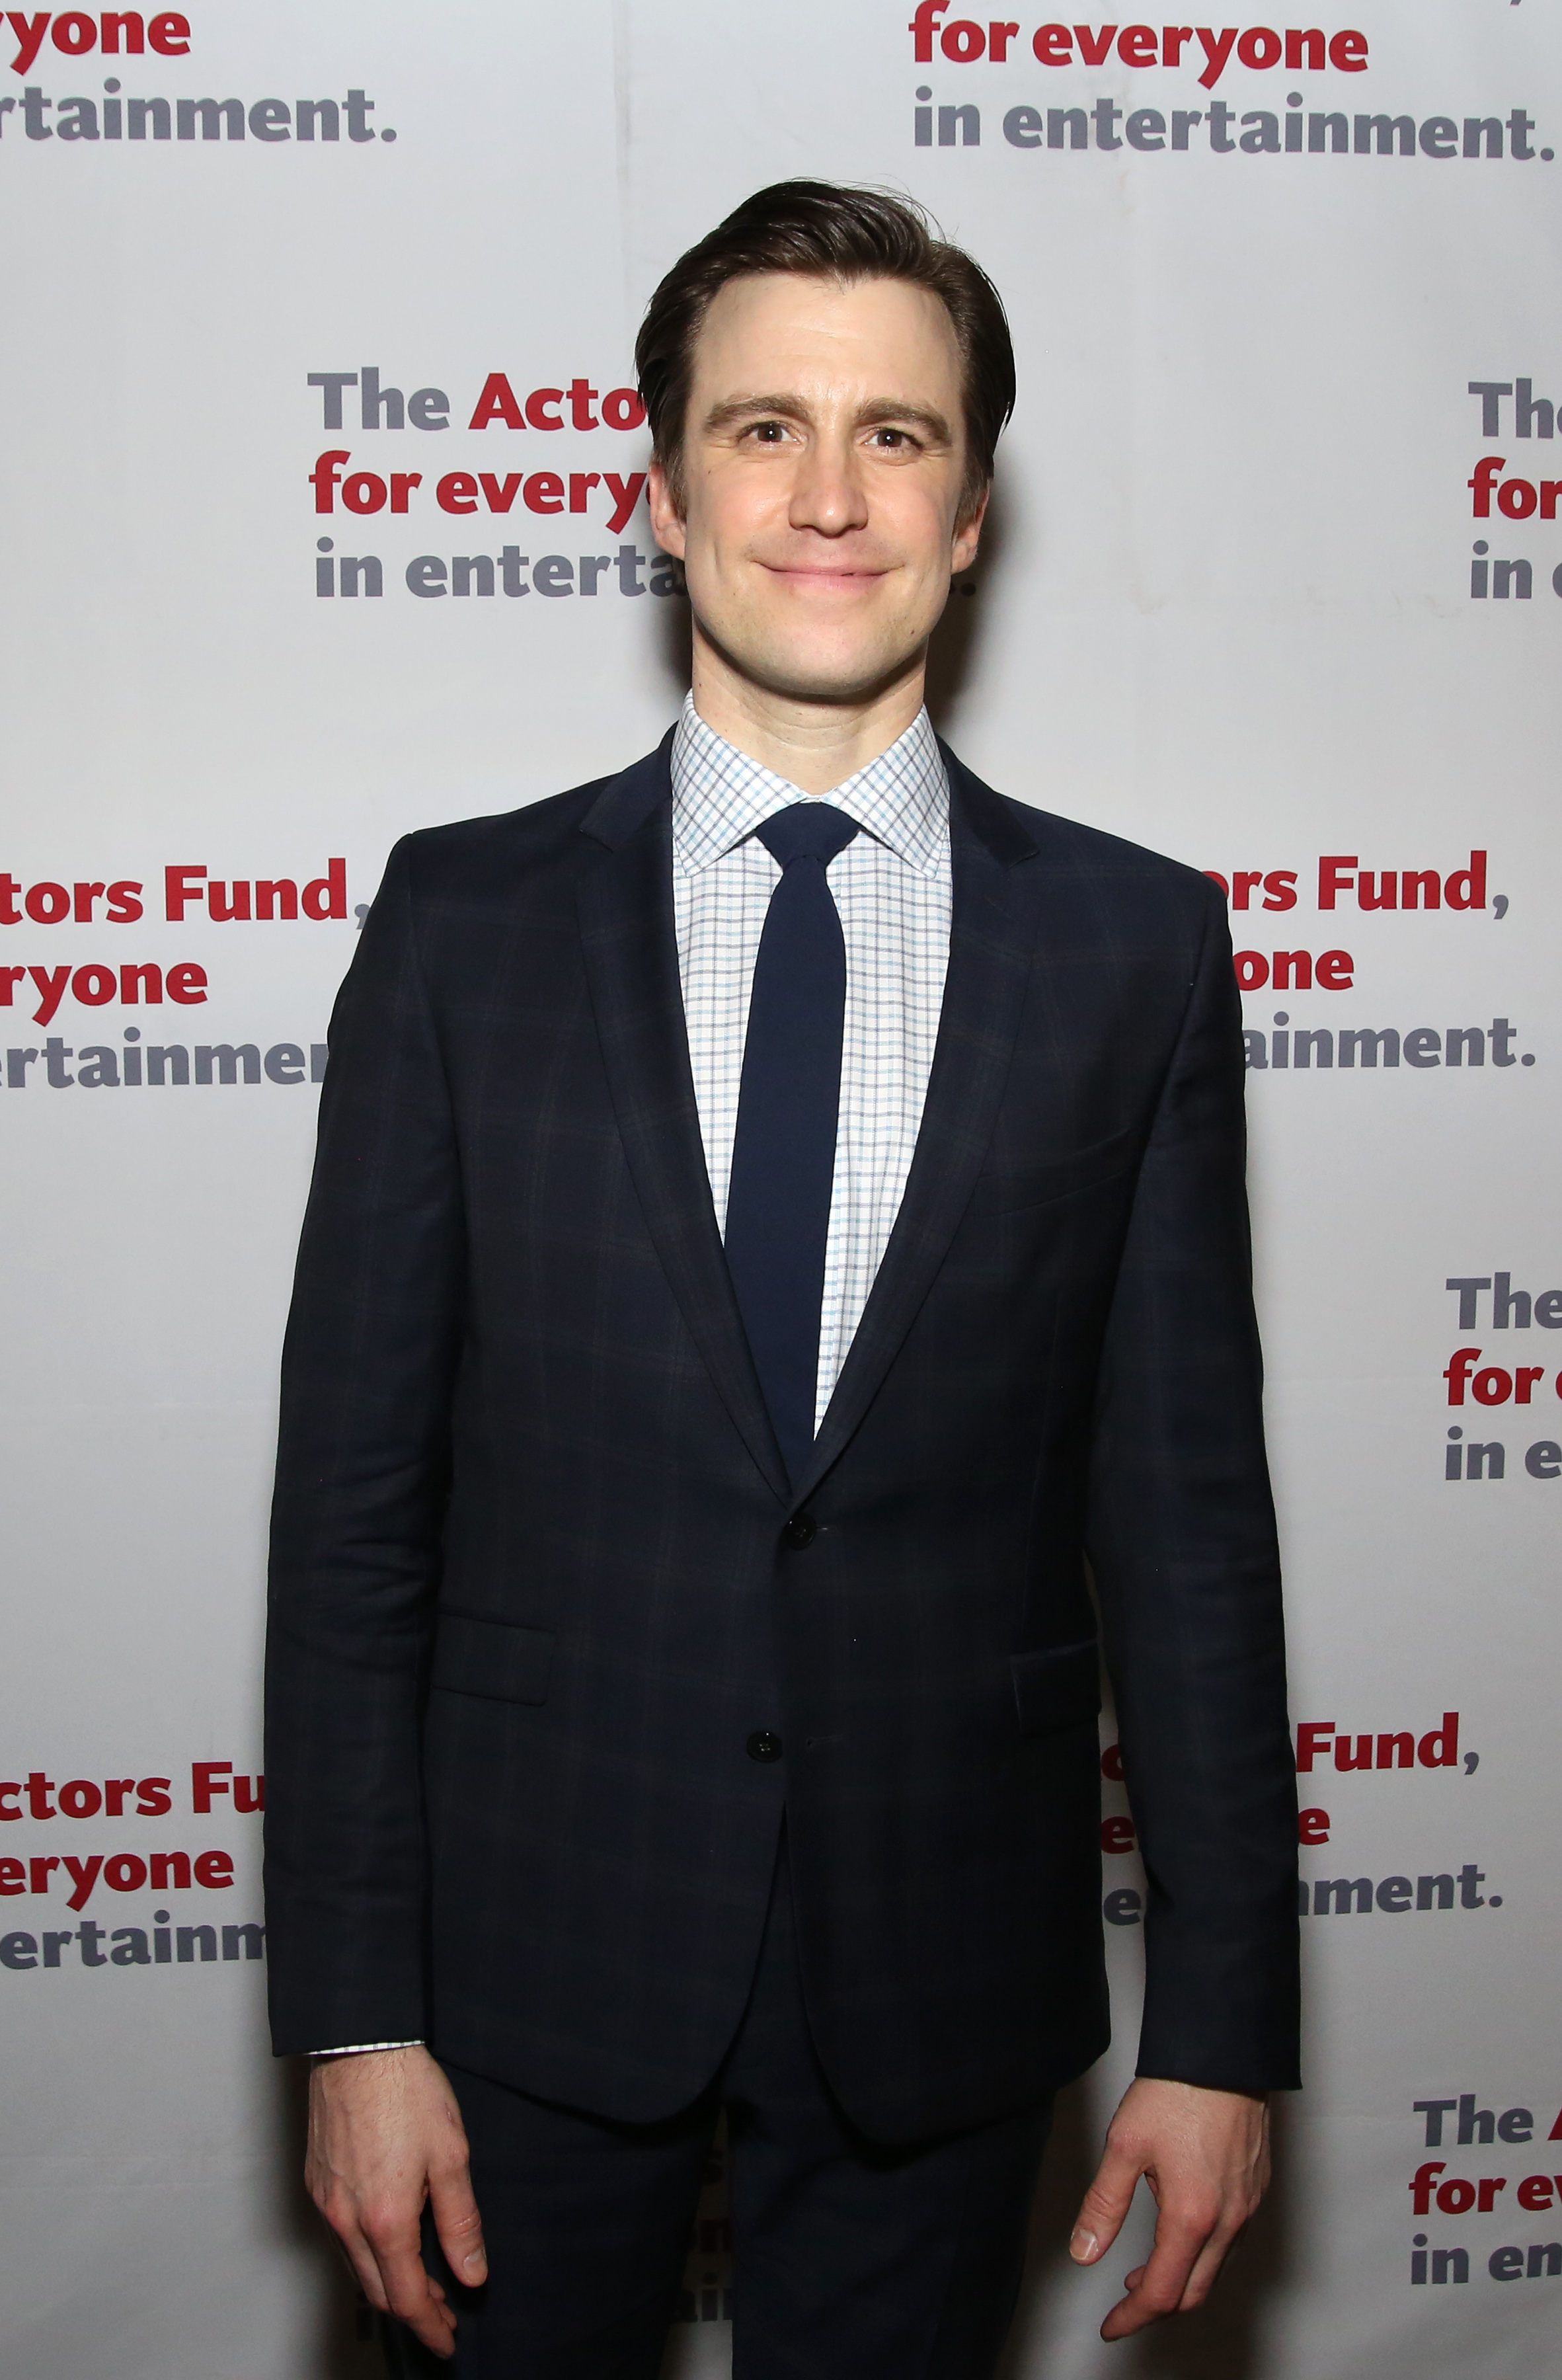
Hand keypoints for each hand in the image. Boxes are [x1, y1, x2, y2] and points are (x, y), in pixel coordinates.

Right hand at [306, 2045, 486, 2359]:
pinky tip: (387, 2239)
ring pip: (355, 2265)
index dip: (430, 2325)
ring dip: (388, 2282)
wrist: (358, 2046)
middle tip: (442, 2314)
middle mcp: (347, 2220)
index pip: (407, 2297)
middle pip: (377, 2290)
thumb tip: (472, 2273)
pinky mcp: (316, 2182)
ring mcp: (326, 2203)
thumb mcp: (452, 2156)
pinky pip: (340, 2236)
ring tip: (422, 2281)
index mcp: (386, 2220)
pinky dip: (365, 2252)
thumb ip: (461, 2221)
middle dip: (412, 2309)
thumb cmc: (406, 2091)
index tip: (447, 2340)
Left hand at [1069, 2076, 1269, 2339]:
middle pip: (1194, 2292)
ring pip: (1216, 2269)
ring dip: (1180, 2280)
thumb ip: (1103, 2205)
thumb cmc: (1177, 2091)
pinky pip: (1231, 2242)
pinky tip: (1178, 2231)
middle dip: (1157, 2306)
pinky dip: (1202, 2254)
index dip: (1132, 2316)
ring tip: (1142, 2270)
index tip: (1111, 2326)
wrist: (1224, 2053)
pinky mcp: (1256, 2190)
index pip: (1161, 2292)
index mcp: (1192, 2217)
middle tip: (1124, 2306)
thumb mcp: (1124, 2146)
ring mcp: (1247, 2207)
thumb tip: (1084, 2252)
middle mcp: (1228, 2221)